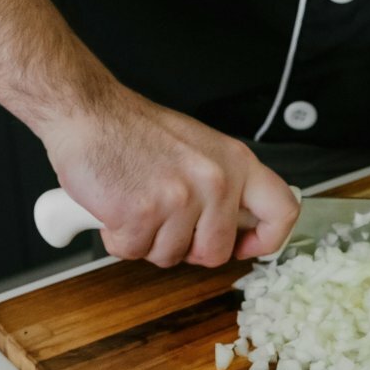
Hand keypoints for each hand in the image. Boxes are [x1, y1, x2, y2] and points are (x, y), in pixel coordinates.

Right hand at [40, 89, 298, 266]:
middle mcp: (216, 181)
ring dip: (148, 240)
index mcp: (236, 163)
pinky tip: (116, 207)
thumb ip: (226, 186)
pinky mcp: (142, 214)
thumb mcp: (201, 149)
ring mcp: (180, 199)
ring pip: (171, 256)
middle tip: (166, 223)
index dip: (267, 239)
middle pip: (216, 252)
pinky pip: (134, 252)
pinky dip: (119, 238)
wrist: (87, 113)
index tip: (245, 245)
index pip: (283, 211)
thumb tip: (242, 228)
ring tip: (137, 202)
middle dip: (188, 249)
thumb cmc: (135, 131)